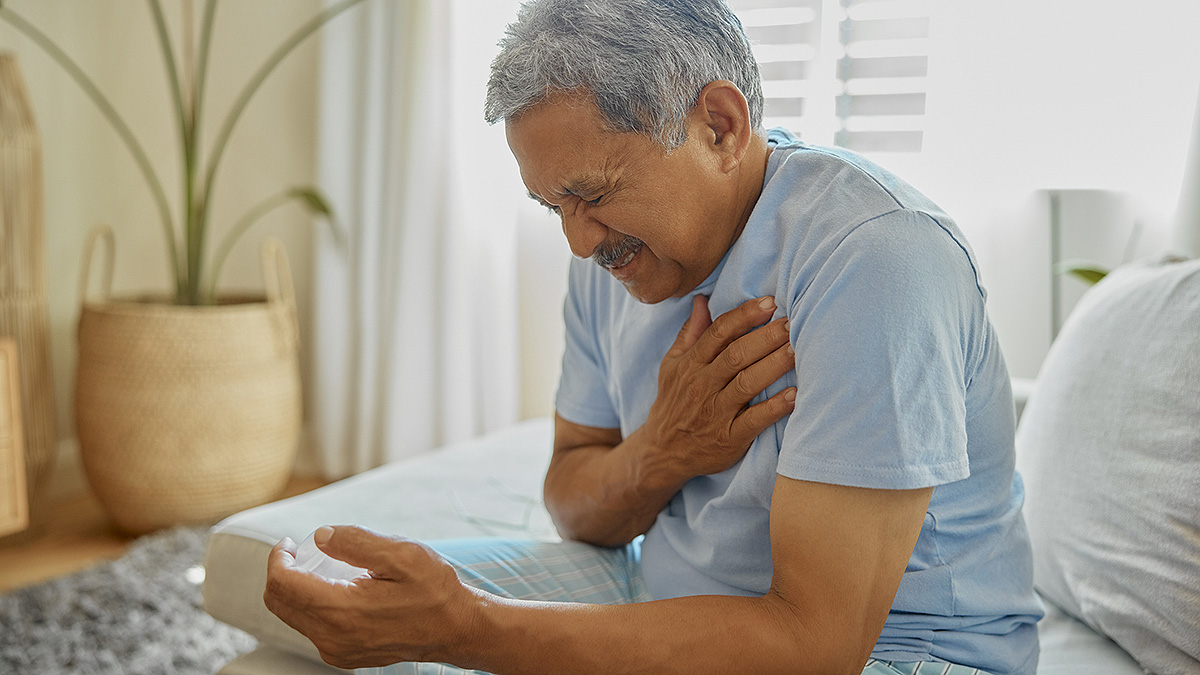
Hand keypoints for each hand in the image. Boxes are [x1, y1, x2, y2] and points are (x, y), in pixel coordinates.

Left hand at [263, 526, 479, 669]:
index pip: (283, 584)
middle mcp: (333, 637)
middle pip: (279, 603)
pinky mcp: (343, 655)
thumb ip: (356, 542)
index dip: (278, 558)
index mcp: (343, 611)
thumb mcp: (402, 555)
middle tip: (302, 551)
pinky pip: (311, 628)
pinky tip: (337, 589)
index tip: (290, 542)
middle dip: (283, 572)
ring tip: (324, 567)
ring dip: (297, 588)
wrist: (456, 629)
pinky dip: (312, 605)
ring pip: (293, 616)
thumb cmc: (434, 591)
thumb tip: (321, 536)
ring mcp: (337, 651)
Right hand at [643, 295, 795, 479]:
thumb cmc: (674, 403)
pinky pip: (754, 421)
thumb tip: (702, 300)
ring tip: (798, 350)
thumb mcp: (672, 366)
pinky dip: (775, 408)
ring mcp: (715, 413)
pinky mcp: (729, 439)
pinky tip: (795, 395)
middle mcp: (703, 386)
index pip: (719, 332)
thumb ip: (690, 333)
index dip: (745, 315)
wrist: (662, 452)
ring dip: (774, 365)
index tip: (770, 302)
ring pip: (747, 383)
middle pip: (736, 355)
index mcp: (691, 364)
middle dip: (766, 337)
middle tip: (792, 323)